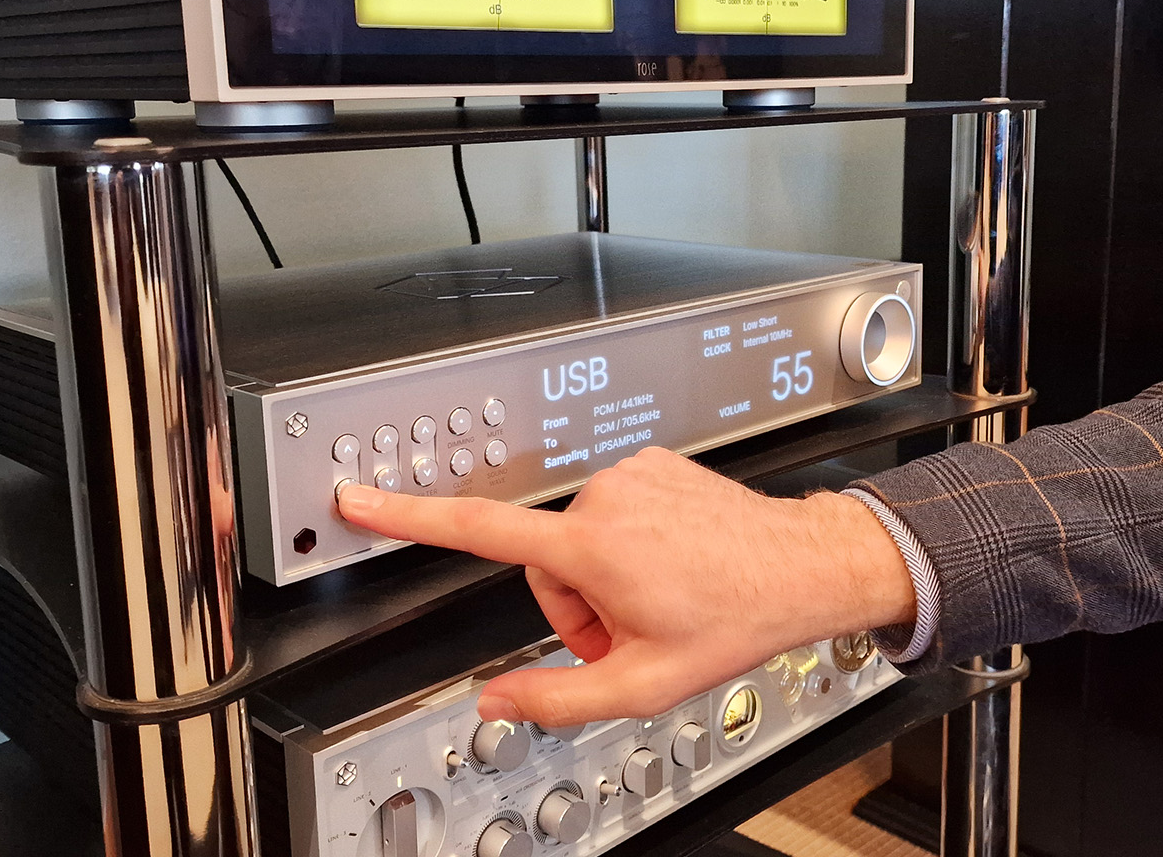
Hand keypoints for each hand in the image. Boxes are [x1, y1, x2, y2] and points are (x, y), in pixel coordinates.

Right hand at [336, 446, 915, 726]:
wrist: (800, 566)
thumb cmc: (735, 617)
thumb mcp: (643, 685)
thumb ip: (556, 697)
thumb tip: (495, 699)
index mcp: (592, 548)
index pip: (478, 530)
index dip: (408, 517)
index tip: (361, 497)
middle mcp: (606, 498)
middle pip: (543, 562)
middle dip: (573, 604)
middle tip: (627, 630)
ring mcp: (632, 475)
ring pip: (580, 539)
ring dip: (604, 575)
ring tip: (660, 597)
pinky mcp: (653, 462)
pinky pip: (615, 511)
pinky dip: (632, 543)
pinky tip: (673, 565)